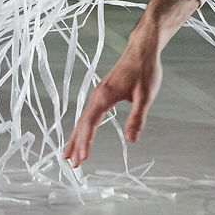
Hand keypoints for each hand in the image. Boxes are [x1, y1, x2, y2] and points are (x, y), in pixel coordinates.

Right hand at [63, 31, 163, 165]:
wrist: (142, 50)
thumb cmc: (144, 70)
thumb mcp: (145, 96)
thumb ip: (137, 118)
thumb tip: (132, 139)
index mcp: (104, 97)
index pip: (90, 123)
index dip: (85, 142)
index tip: (82, 158)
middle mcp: (97, 96)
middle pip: (82, 124)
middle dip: (76, 144)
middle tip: (73, 164)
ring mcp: (98, 94)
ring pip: (83, 119)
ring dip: (76, 137)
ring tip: (68, 154)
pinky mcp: (103, 94)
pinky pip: (88, 114)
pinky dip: (83, 127)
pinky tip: (82, 133)